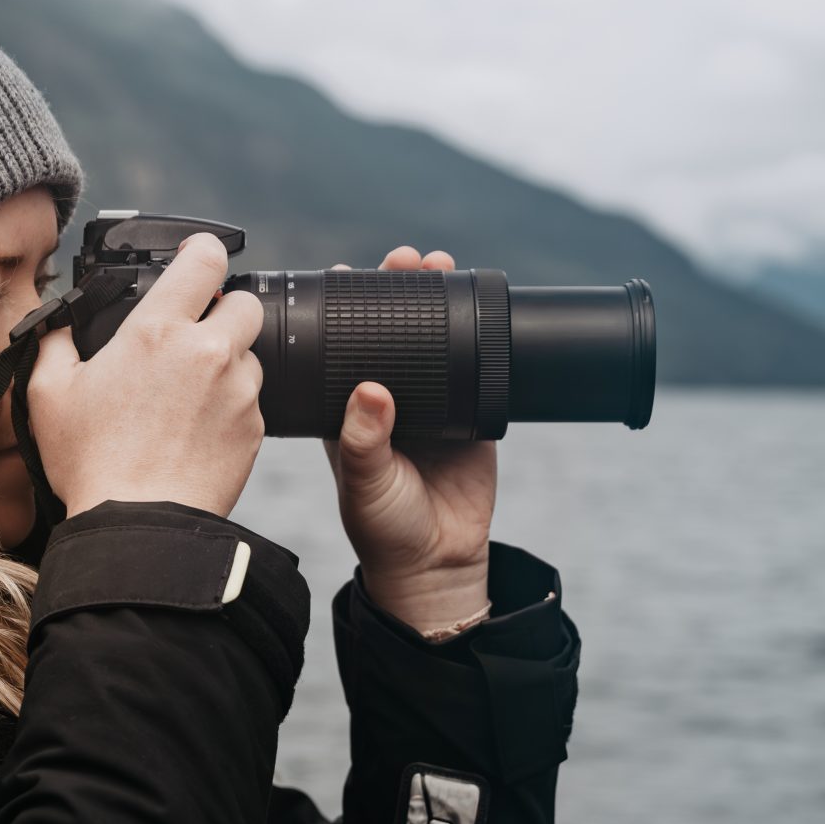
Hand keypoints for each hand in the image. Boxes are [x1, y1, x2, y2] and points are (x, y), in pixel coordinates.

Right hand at [26, 233, 266, 520]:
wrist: (138, 527)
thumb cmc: (90, 462)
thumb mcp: (48, 394)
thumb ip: (55, 344)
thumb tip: (59, 325)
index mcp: (158, 330)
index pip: (206, 259)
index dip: (204, 251)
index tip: (199, 258)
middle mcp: (209, 352)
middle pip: (245, 302)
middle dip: (225, 310)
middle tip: (196, 335)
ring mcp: (238, 391)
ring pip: (251, 354)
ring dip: (229, 363)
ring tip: (190, 394)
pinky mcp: (255, 429)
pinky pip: (252, 402)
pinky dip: (232, 407)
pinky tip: (198, 430)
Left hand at [323, 245, 497, 636]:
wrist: (438, 563)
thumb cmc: (384, 527)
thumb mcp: (365, 483)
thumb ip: (365, 442)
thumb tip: (371, 391)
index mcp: (346, 406)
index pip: (343, 343)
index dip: (346, 306)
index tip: (349, 272)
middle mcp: (385, 397)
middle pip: (392, 328)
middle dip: (398, 288)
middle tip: (405, 260)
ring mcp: (430, 401)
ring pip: (434, 337)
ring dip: (438, 300)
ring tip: (440, 264)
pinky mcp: (470, 412)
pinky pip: (475, 366)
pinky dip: (478, 335)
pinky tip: (481, 308)